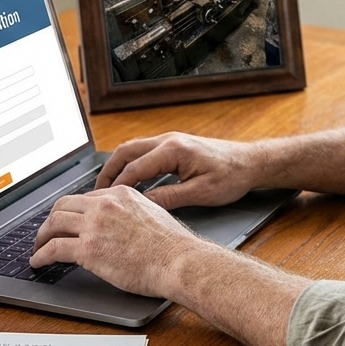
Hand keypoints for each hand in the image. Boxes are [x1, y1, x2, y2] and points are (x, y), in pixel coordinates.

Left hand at [29, 186, 205, 297]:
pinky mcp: (88, 249)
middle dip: (51, 220)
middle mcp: (104, 205)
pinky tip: (39, 262)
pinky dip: (41, 256)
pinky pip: (53, 249)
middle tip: (46, 232)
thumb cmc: (172, 245)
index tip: (66, 222)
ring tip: (38, 248)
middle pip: (62, 206)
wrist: (178, 261)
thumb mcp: (152, 213)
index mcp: (120, 194)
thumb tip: (120, 224)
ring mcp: (94, 226)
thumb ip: (131, 212)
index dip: (71, 212)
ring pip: (53, 224)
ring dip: (41, 237)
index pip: (84, 198)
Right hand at [97, 132, 262, 209]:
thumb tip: (143, 205)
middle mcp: (168, 140)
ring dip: (117, 166)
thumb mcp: (201, 193)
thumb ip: (169, 198)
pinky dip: (130, 164)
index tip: (104, 202)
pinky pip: (143, 152)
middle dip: (108, 172)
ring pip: (132, 149)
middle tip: (95, 193)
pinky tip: (127, 180)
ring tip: (106, 188)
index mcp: (173, 150)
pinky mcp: (174, 146)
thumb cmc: (231, 177)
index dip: (117, 187)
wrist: (250, 163)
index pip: (134, 168)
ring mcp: (170, 140)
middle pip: (125, 152)